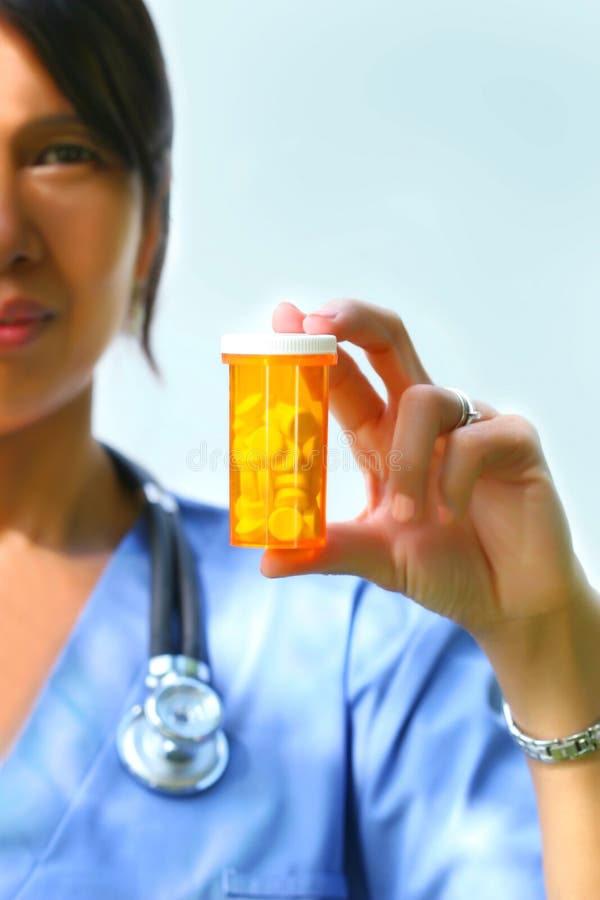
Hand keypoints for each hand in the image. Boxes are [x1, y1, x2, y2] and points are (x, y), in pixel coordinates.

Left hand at [260, 298, 588, 638]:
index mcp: (383, 436)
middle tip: (316, 323)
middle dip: (352, 321)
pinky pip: (473, 439)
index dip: (315, 346)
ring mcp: (469, 424)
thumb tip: (266, 561)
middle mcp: (422, 420)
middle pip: (387, 342)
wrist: (509, 604)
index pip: (345, 376)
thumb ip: (328, 550)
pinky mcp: (514, 441)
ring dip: (405, 460)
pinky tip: (452, 514)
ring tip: (409, 514)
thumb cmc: (445, 568)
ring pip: (422, 400)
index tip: (283, 316)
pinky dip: (452, 480)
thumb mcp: (376, 557)